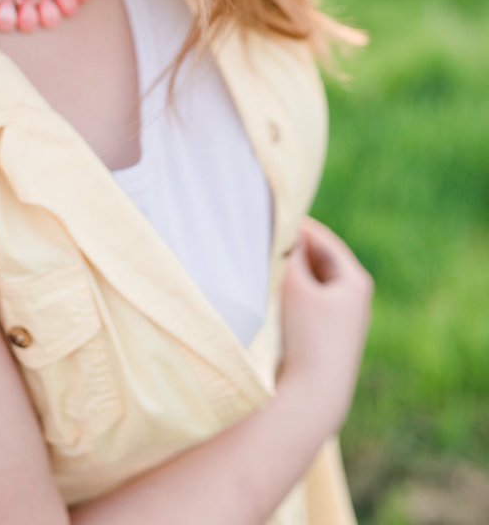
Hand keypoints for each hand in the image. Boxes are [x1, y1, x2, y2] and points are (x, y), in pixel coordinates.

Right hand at [278, 217, 373, 434]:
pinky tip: (269, 296)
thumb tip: (284, 226)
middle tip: (260, 239)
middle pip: (317, 261)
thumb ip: (290, 252)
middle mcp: (354, 299)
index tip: (266, 217)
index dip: (294, 226)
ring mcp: (342, 320)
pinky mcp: (328, 339)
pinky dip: (291, 295)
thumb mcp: (296, 286)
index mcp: (355, 280)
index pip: (321, 239)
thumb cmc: (307, 335)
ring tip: (261, 265)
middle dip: (291, 250)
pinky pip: (307, 304)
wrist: (313, 397)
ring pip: (311, 283)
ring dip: (289, 273)